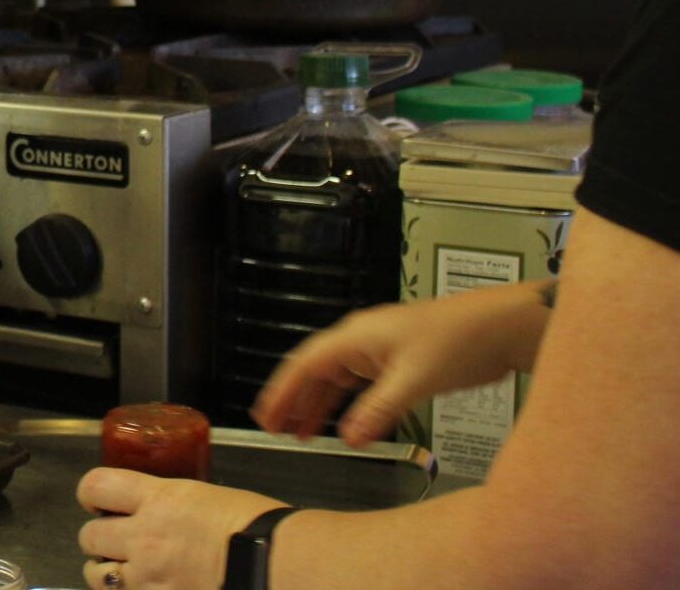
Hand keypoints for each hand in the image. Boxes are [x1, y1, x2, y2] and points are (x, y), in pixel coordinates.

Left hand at [77, 469, 285, 589]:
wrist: (277, 566)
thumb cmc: (257, 529)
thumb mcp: (208, 498)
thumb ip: (174, 505)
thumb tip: (166, 510)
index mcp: (158, 499)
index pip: (96, 486)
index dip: (91, 493)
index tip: (99, 501)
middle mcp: (144, 537)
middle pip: (88, 535)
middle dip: (98, 538)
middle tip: (114, 541)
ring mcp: (148, 577)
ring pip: (96, 575)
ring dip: (105, 573)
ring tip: (122, 573)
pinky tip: (145, 589)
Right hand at [252, 282, 549, 445]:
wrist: (500, 328)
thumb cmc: (460, 338)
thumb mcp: (413, 379)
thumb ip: (378, 411)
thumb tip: (350, 437)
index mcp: (355, 337)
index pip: (304, 364)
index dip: (281, 391)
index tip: (265, 415)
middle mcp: (361, 341)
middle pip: (315, 373)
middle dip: (294, 401)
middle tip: (275, 429)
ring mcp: (380, 351)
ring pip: (337, 381)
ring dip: (319, 406)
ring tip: (303, 434)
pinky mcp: (399, 363)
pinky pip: (361, 386)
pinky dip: (348, 406)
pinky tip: (348, 425)